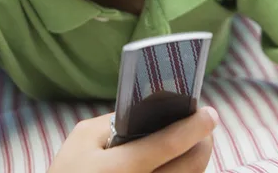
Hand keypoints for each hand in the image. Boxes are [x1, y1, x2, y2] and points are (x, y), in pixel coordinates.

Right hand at [48, 106, 217, 172]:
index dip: (194, 127)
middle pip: (189, 168)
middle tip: (206, 126)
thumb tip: (146, 111)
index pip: (168, 144)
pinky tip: (177, 162)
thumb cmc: (68, 172)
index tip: (210, 113)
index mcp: (122, 168)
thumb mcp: (82, 139)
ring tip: (195, 142)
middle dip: (203, 143)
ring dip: (196, 161)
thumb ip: (113, 121)